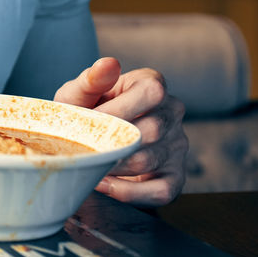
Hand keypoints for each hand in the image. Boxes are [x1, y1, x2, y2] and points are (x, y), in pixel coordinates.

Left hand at [54, 57, 187, 206]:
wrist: (91, 136)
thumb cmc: (88, 109)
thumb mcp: (80, 92)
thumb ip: (91, 79)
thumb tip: (108, 64)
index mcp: (153, 84)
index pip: (152, 93)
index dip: (119, 110)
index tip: (89, 120)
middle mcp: (172, 113)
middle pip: (151, 131)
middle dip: (111, 142)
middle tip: (85, 147)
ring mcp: (177, 145)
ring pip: (149, 161)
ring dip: (113, 167)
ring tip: (90, 164)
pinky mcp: (175, 176)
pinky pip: (160, 191)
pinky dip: (128, 192)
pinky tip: (105, 183)